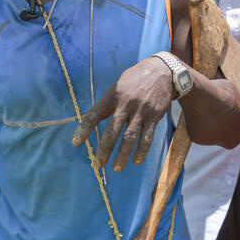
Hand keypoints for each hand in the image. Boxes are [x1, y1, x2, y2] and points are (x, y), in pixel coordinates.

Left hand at [71, 56, 173, 171]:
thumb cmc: (136, 79)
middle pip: (112, 131)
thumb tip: (94, 120)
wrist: (163, 70)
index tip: (76, 143)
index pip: (94, 114)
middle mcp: (126, 103)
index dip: (84, 130)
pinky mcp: (155, 116)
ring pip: (130, 137)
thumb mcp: (119, 85)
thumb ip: (109, 102)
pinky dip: (141, 151)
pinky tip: (136, 161)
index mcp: (113, 95)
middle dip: (104, 150)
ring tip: (117, 168)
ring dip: (122, 155)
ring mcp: (141, 110)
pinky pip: (147, 137)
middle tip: (99, 165)